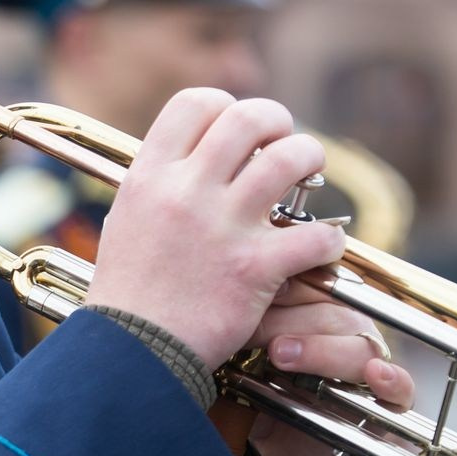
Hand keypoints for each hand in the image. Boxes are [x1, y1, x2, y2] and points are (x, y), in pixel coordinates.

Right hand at [81, 90, 346, 369]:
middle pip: (249, 118)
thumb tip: (192, 155)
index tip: (238, 132)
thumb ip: (158, 182)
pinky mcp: (256, 268)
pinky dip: (329, 241)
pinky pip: (317, 236)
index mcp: (150, 175)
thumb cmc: (129, 292)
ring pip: (290, 159)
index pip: (196, 102)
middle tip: (284, 142)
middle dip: (278, 122)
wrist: (133, 352)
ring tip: (310, 173)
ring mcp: (223, 227)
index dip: (225, 107)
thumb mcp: (127, 219)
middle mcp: (186, 191)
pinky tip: (321, 248)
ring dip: (310, 159)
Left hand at [246, 283, 415, 455]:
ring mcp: (371, 365)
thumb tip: (226, 296)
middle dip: (288, 321)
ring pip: (359, 345)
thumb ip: (247, 328)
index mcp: (319, 310)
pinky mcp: (389, 403)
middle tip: (250, 333)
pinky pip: (401, 386)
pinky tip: (374, 375)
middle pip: (332, 311)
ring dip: (321, 350)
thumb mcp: (247, 361)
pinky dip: (390, 379)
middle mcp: (349, 331)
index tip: (249, 289)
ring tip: (280, 356)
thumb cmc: (261, 398)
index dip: (283, 285)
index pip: (311, 283)